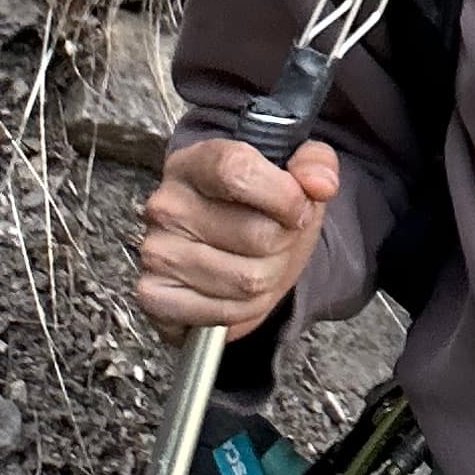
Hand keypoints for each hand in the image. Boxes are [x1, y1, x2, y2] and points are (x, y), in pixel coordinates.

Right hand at [136, 132, 339, 339]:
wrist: (229, 256)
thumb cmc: (260, 211)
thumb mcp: (295, 177)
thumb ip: (315, 163)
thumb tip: (321, 183)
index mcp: (195, 162)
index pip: (236, 170)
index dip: (283, 195)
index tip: (299, 207)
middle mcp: (167, 205)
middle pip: (256, 234)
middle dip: (283, 244)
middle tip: (277, 239)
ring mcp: (156, 252)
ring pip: (247, 280)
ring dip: (268, 278)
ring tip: (258, 263)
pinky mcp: (154, 295)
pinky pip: (223, 312)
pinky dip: (243, 309)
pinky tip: (235, 290)